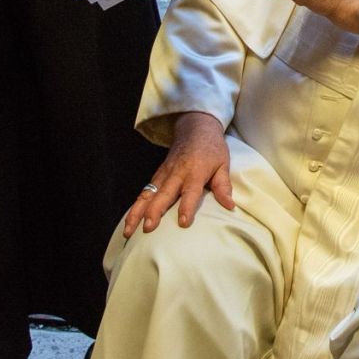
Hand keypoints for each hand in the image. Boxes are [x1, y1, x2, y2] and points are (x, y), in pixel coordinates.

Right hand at [123, 113, 233, 235]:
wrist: (196, 128)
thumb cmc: (212, 149)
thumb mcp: (222, 164)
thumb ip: (223, 186)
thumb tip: (230, 206)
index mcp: (195, 172)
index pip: (190, 191)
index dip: (186, 207)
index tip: (182, 223)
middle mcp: (176, 173)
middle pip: (163, 194)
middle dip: (154, 211)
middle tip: (148, 228)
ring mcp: (164, 174)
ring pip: (148, 194)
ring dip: (137, 212)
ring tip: (128, 230)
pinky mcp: (158, 175)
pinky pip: (145, 191)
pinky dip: (136, 206)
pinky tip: (129, 220)